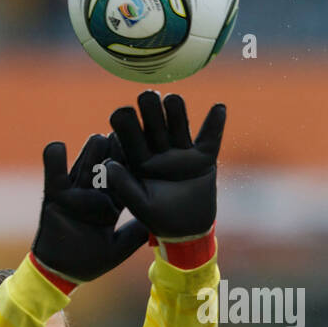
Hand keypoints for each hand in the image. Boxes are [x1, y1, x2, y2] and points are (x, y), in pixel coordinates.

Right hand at [31, 133, 148, 288]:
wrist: (62, 273)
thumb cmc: (90, 262)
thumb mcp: (119, 248)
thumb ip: (135, 235)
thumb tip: (158, 223)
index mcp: (109, 205)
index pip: (123, 183)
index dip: (132, 169)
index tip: (144, 154)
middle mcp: (92, 196)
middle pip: (105, 171)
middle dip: (113, 155)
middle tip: (123, 136)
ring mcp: (73, 195)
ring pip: (83, 170)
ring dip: (90, 155)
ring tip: (98, 138)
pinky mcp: (53, 198)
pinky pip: (53, 178)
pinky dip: (53, 163)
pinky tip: (57, 146)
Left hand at [105, 91, 225, 240]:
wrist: (188, 229)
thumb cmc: (159, 219)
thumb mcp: (139, 206)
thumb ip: (124, 187)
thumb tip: (108, 165)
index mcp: (140, 159)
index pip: (131, 137)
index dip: (126, 125)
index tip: (120, 112)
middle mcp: (160, 151)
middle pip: (155, 125)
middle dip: (151, 111)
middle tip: (147, 96)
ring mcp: (182, 152)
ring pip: (179, 126)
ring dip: (177, 112)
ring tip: (173, 100)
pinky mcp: (204, 156)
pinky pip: (210, 138)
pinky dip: (216, 123)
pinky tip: (219, 107)